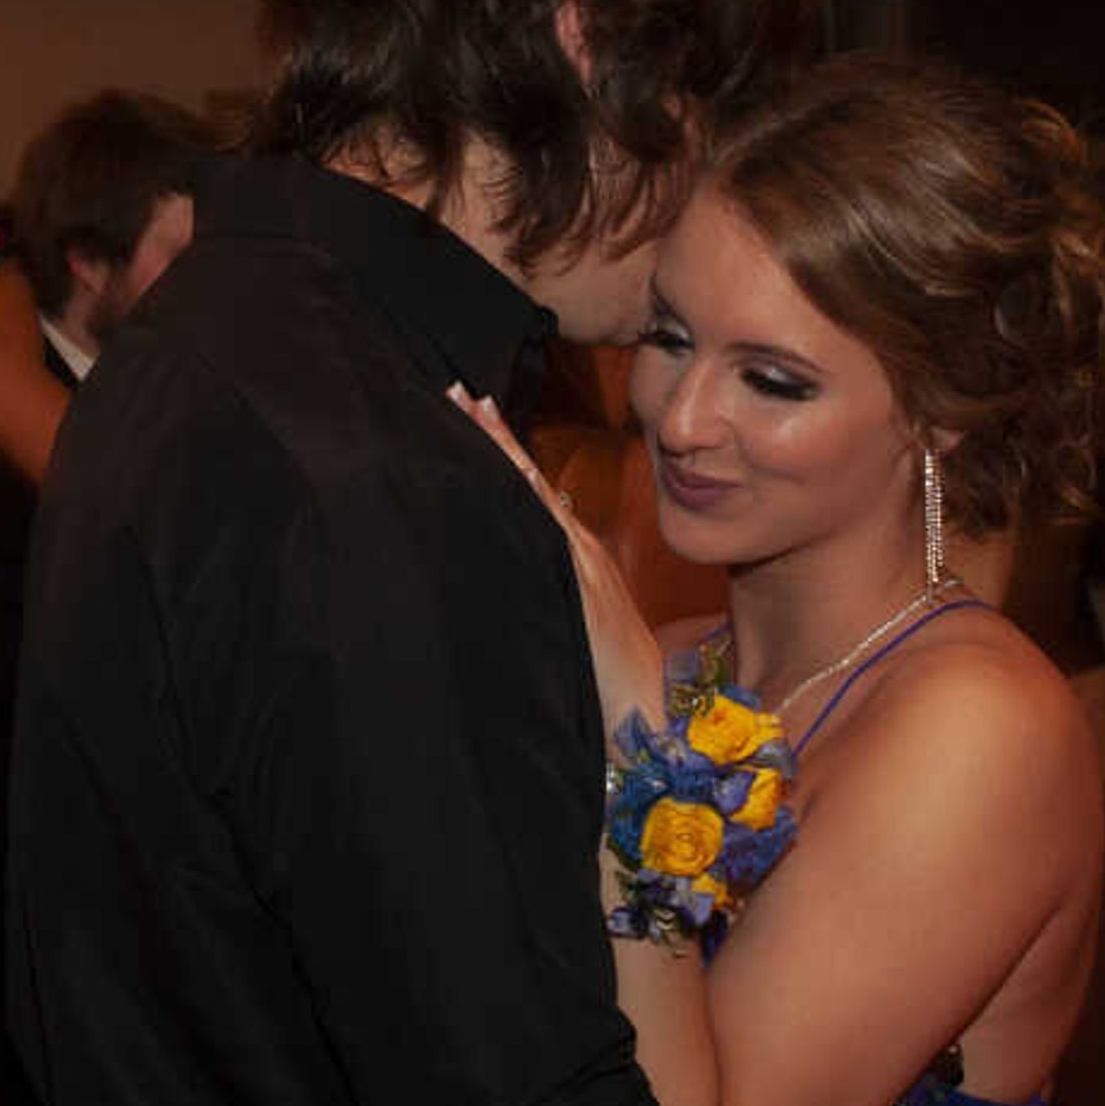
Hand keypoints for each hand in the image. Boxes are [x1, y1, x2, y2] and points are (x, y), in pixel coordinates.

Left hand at [450, 386, 663, 726]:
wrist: (646, 716)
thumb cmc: (609, 680)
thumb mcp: (577, 624)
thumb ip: (553, 593)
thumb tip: (515, 565)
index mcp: (575, 557)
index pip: (533, 490)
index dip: (503, 450)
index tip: (471, 411)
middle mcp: (579, 551)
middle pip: (530, 481)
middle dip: (495, 435)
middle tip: (457, 389)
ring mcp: (581, 567)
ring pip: (536, 496)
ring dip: (504, 452)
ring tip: (473, 409)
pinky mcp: (582, 592)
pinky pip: (551, 538)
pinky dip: (530, 502)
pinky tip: (508, 473)